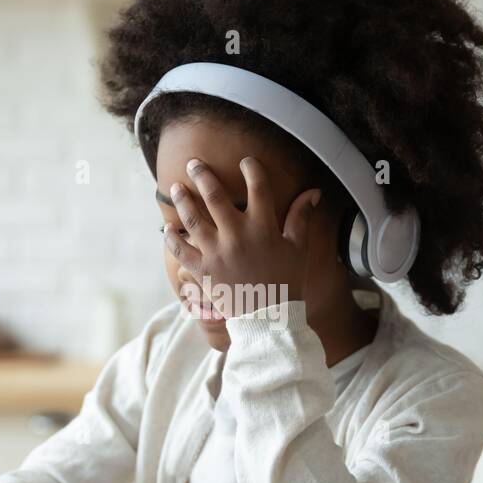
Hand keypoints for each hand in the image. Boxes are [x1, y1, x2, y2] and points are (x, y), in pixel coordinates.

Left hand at [163, 156, 319, 317]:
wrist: (270, 320)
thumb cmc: (287, 283)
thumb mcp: (298, 249)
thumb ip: (301, 217)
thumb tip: (314, 192)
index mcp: (263, 228)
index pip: (258, 187)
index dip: (252, 169)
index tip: (246, 162)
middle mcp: (237, 236)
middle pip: (215, 196)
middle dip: (202, 175)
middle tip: (193, 163)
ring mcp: (217, 253)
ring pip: (193, 219)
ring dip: (183, 200)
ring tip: (176, 188)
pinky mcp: (203, 271)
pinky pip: (181, 251)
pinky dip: (172, 239)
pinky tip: (168, 228)